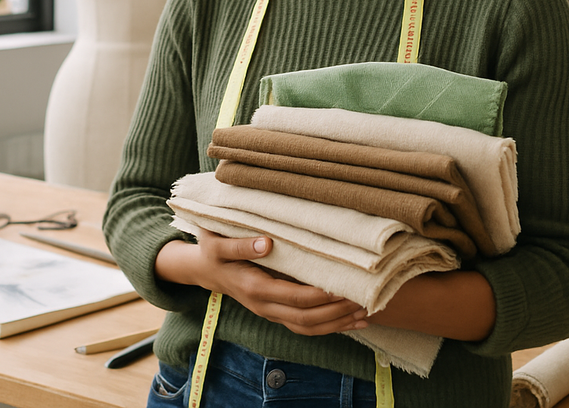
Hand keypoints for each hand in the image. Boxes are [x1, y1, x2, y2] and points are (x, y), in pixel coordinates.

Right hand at [155, 233, 367, 335]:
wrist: (203, 268)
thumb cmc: (213, 250)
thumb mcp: (218, 243)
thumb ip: (241, 244)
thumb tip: (267, 242)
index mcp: (254, 287)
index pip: (295, 297)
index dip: (321, 295)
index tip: (344, 286)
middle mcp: (264, 305)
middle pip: (306, 317)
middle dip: (336, 311)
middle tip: (365, 299)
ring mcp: (270, 311)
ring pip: (307, 327)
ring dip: (337, 323)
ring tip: (365, 313)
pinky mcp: (275, 311)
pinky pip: (304, 326)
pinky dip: (328, 326)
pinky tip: (350, 321)